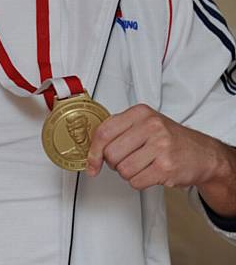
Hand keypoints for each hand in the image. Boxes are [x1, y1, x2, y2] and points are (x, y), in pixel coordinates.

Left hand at [86, 104, 219, 189]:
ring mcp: (159, 146)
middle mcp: (150, 126)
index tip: (92, 162)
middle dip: (114, 163)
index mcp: (140, 113)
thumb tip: (93, 149)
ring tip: (141, 165)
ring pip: (123, 170)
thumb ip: (119, 130)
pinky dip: (138, 182)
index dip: (93, 151)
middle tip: (126, 160)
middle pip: (111, 153)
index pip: (104, 131)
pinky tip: (149, 173)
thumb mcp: (145, 123)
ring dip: (128, 173)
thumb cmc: (170, 138)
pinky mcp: (166, 167)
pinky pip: (136, 182)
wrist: (203, 153)